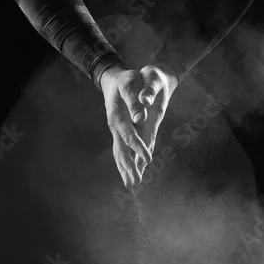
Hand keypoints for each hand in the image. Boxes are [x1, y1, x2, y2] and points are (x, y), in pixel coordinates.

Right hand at [99, 66, 177, 187]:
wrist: (121, 78)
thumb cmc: (129, 78)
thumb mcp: (132, 83)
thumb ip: (136, 99)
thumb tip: (141, 117)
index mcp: (117, 115)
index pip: (128, 135)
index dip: (137, 147)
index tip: (147, 159)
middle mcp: (116, 126)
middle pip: (121, 150)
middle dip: (128, 167)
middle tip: (134, 184)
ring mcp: (120, 131)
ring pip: (121, 153)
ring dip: (127, 168)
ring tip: (132, 185)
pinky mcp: (125, 132)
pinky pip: (126, 150)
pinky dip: (131, 161)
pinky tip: (136, 171)